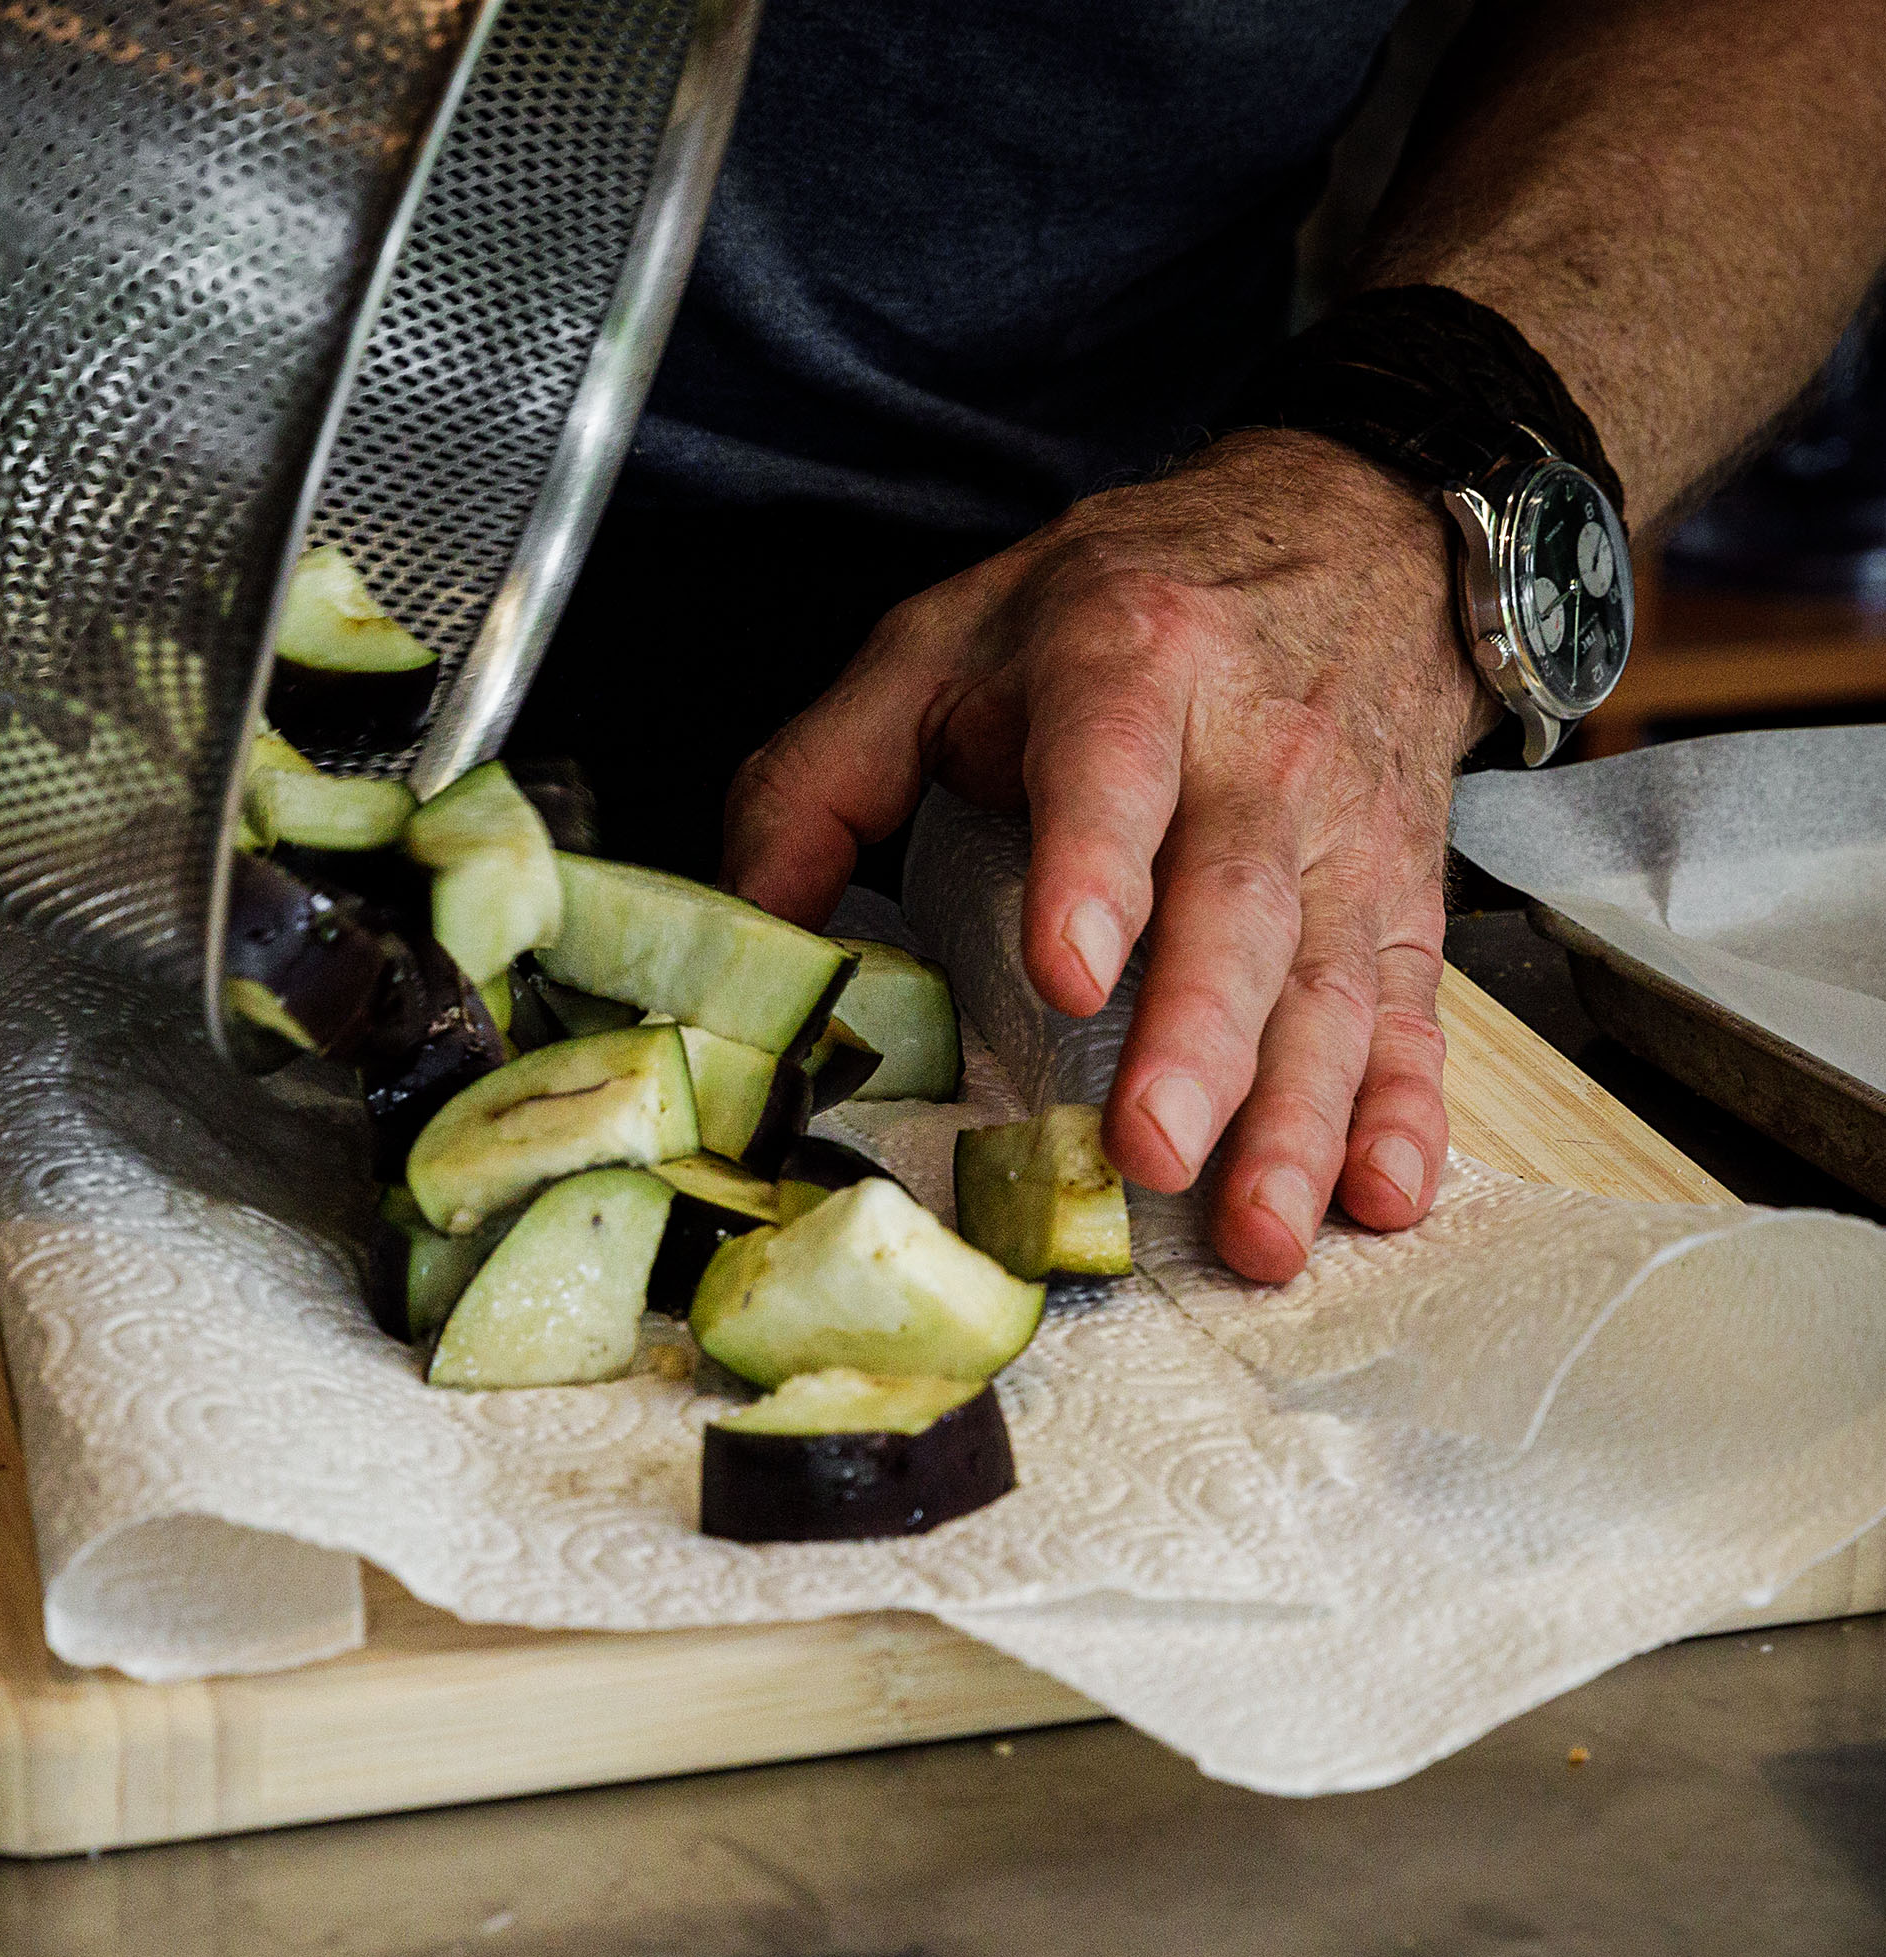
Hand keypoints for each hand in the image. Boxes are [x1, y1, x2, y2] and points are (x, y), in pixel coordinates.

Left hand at [723, 431, 1497, 1282]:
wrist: (1346, 529)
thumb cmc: (1113, 611)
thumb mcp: (935, 649)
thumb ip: (816, 784)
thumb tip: (744, 936)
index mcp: (1124, 668)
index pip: (1109, 769)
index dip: (1093, 868)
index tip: (1068, 973)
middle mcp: (1254, 752)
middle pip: (1236, 903)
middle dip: (1198, 1039)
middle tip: (1152, 1151)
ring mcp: (1343, 833)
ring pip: (1332, 980)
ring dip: (1302, 1116)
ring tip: (1263, 1230)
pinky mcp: (1402, 899)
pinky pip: (1409, 1012)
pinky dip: (1405, 1110)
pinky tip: (1382, 1196)